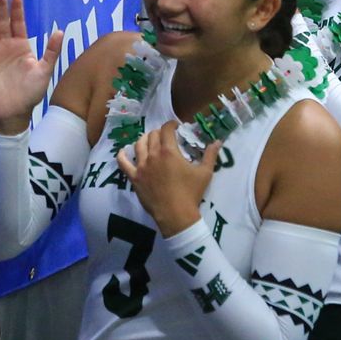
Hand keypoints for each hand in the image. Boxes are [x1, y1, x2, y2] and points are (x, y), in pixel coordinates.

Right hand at [0, 0, 63, 134]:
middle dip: (1, 8)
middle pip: (2, 23)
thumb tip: (60, 30)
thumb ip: (51, 51)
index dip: (17, 11)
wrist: (14, 112)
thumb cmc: (31, 93)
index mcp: (21, 46)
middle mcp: (5, 47)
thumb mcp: (44, 71)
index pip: (19, 24)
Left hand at [117, 122, 220, 236]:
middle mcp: (153, 155)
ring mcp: (141, 166)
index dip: (171, 124)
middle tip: (166, 137)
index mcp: (169, 151)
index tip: (175, 126)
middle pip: (153, 135)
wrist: (175, 215)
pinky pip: (123, 163)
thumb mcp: (205, 173)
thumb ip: (210, 155)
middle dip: (160, 132)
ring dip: (145, 139)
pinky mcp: (134, 178)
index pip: (167, 130)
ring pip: (139, 145)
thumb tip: (218, 141)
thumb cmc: (191, 193)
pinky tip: (124, 151)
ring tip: (150, 140)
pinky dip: (122, 155)